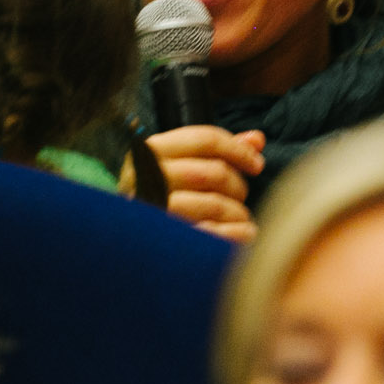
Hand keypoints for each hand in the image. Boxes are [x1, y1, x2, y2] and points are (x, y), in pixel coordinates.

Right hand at [147, 125, 266, 243]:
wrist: (126, 244)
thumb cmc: (158, 197)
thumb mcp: (179, 165)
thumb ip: (217, 151)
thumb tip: (256, 139)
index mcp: (148, 152)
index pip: (205, 140)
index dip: (239, 151)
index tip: (257, 165)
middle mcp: (145, 178)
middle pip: (213, 172)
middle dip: (237, 185)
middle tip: (240, 196)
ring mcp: (153, 211)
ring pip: (215, 203)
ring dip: (238, 212)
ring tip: (239, 217)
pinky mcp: (164, 242)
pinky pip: (213, 234)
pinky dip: (236, 233)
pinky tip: (244, 234)